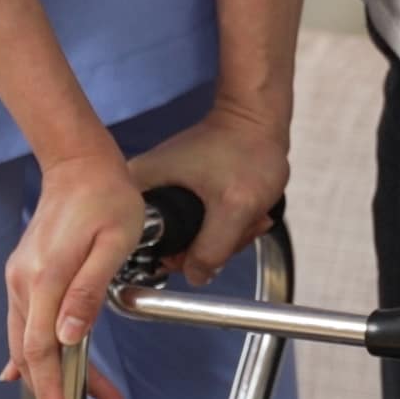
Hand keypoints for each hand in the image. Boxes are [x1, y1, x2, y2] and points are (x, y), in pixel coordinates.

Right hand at [3, 151, 145, 398]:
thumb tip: (69, 336)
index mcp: (46, 278)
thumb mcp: (113, 244)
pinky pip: (23, 323)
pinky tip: (21, 373)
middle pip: (30, 353)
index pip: (40, 350)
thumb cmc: (106, 198)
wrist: (80, 164)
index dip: (49, 390)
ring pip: (26, 341)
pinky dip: (27, 352)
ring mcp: (21, 278)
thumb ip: (90, 292)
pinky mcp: (26, 274)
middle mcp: (25, 282)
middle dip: (53, 390)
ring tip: (81, 396)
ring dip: (50, 373)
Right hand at [126, 100, 290, 284]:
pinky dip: (228, 224)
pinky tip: (246, 210)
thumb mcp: (233, 208)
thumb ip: (212, 250)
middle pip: (172, 246)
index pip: (142, 244)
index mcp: (140, 188)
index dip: (178, 255)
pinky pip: (204, 227)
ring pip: (193, 239)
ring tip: (247, 213)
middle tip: (238, 224)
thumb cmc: (245, 150)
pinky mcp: (183, 194)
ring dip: (227, 235)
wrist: (259, 121)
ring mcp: (165, 192)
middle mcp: (145, 190)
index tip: (208, 245)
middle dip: (214, 244)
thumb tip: (195, 276)